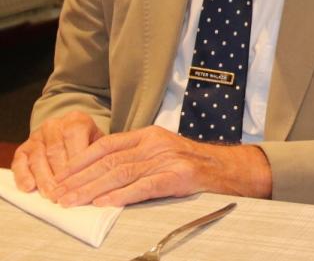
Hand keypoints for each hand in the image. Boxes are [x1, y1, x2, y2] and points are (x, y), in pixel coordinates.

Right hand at [11, 110, 104, 197]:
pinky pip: (19, 162)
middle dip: (60, 174)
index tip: (79, 181)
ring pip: (38, 158)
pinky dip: (23, 175)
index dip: (76, 161)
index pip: (74, 137)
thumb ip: (98, 156)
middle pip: (55, 151)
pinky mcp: (23, 149)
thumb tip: (99, 178)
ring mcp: (36, 136)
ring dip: (44, 178)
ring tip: (51, 195)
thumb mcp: (99, 143)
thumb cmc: (88, 143)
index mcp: (76, 120)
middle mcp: (54, 125)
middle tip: (65, 193)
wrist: (70, 133)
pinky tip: (28, 187)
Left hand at [32, 125, 271, 206]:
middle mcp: (155, 145)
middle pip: (109, 161)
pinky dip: (122, 196)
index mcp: (149, 136)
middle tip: (58, 194)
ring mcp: (166, 160)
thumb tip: (101, 172)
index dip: (81, 160)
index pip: (106, 145)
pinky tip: (104, 204)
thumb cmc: (193, 163)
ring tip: (73, 202)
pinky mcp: (177, 177)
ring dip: (92, 189)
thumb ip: (136, 156)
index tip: (61, 175)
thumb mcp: (163, 150)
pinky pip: (144, 187)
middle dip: (80, 179)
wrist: (229, 168)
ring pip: (121, 174)